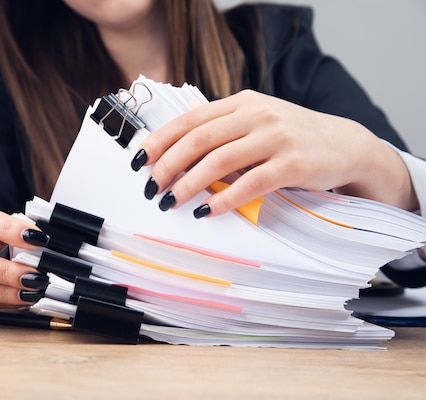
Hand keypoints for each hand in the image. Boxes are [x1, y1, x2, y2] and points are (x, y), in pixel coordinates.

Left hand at [132, 89, 416, 215]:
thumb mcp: (257, 119)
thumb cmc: (293, 136)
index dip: (160, 139)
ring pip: (220, 160)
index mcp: (242, 103)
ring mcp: (276, 137)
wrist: (346, 145)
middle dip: (169, 163)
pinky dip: (225, 198)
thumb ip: (222, 123)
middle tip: (151, 186)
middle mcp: (257, 115)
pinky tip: (207, 211)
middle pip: (200, 138)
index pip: (191, 119)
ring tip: (172, 201)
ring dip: (190, 183)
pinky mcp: (293, 164)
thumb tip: (180, 125)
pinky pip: (251, 183)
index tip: (139, 160)